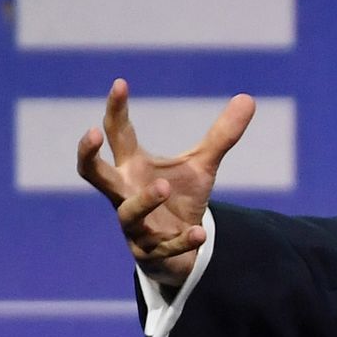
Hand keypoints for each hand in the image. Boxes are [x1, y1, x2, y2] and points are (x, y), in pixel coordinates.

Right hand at [75, 79, 254, 288]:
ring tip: (163, 186)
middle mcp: (125, 193)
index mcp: (133, 167)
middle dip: (88, 155)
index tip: (121, 83)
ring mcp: (134, 225)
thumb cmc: (181, 197)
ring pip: (127, 213)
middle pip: (93, 174)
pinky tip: (199, 233)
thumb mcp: (202, 165)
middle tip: (92, 133)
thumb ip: (222, 135)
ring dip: (144, 199)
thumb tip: (249, 98)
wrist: (182, 246)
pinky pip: (162, 247)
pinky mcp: (149, 252)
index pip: (118, 135)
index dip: (115, 110)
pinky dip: (181, 240)